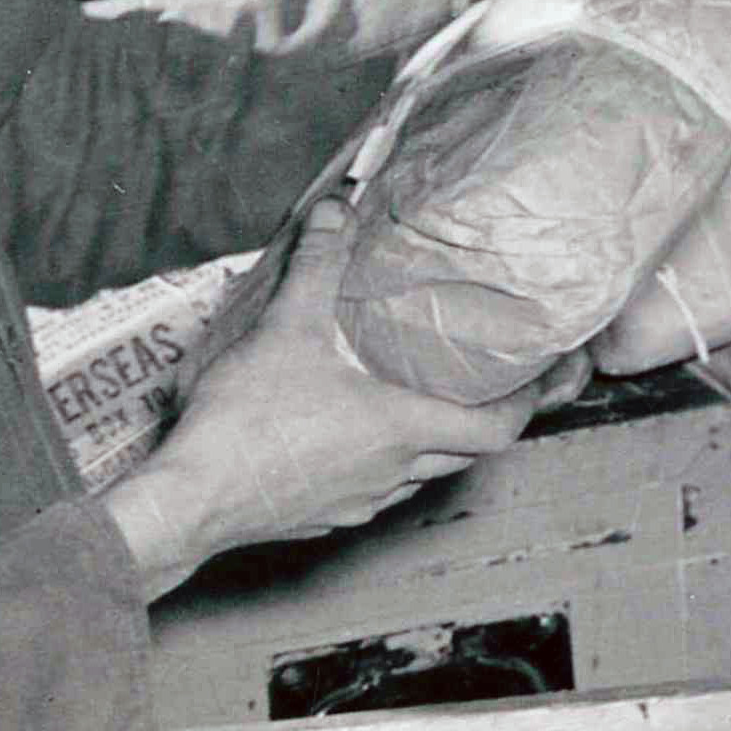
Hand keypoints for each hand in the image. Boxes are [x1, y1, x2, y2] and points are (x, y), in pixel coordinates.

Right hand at [98, 210, 558, 594]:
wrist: (187, 503)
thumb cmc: (245, 423)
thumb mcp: (284, 330)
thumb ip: (316, 268)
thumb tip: (335, 211)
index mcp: (401, 428)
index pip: (497, 429)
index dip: (527, 406)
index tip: (542, 382)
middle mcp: (393, 472)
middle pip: (465, 454)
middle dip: (484, 420)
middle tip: (488, 385)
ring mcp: (358, 503)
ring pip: (418, 475)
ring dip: (430, 444)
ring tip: (419, 403)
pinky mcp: (321, 520)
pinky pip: (371, 494)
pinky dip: (380, 467)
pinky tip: (351, 442)